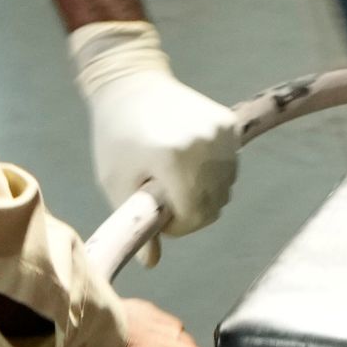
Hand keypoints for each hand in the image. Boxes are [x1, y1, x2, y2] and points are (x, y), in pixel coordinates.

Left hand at [69, 22, 240, 237]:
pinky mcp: (229, 125)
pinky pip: (230, 167)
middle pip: (214, 205)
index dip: (178, 226)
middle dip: (192, 212)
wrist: (131, 83)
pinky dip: (214, 174)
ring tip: (177, 181)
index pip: (195, 215)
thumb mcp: (116, 182)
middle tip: (166, 202)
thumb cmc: (116, 136)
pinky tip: (191, 164)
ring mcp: (221, 133)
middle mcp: (205, 146)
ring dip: (205, 194)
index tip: (160, 219)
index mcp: (174, 159)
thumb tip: (152, 262)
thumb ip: (137, 221)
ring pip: (226, 188)